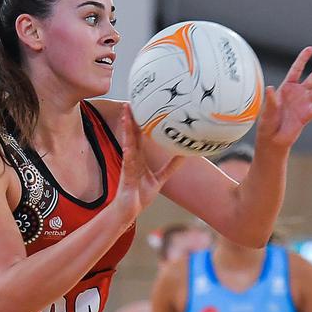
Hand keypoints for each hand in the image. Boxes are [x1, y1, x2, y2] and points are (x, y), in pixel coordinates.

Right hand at [114, 103, 186, 220]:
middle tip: (133, 100)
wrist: (128, 211)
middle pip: (132, 134)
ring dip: (128, 127)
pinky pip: (128, 158)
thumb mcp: (160, 179)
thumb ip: (171, 167)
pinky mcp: (126, 173)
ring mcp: (128, 164)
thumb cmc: (140, 196)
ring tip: (128, 112)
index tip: (144, 105)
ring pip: (128, 142)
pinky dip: (128, 148)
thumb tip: (185, 155)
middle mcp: (132, 157)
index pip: (140, 135)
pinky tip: (128, 139)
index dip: (141, 120)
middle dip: (132, 117)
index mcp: (139, 157)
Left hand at [253, 47, 311, 151]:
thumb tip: (270, 88)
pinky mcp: (307, 116)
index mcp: (286, 88)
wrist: (273, 138)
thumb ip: (271, 100)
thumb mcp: (267, 111)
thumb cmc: (267, 123)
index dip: (303, 59)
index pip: (296, 70)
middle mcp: (298, 94)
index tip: (310, 49)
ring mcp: (304, 104)